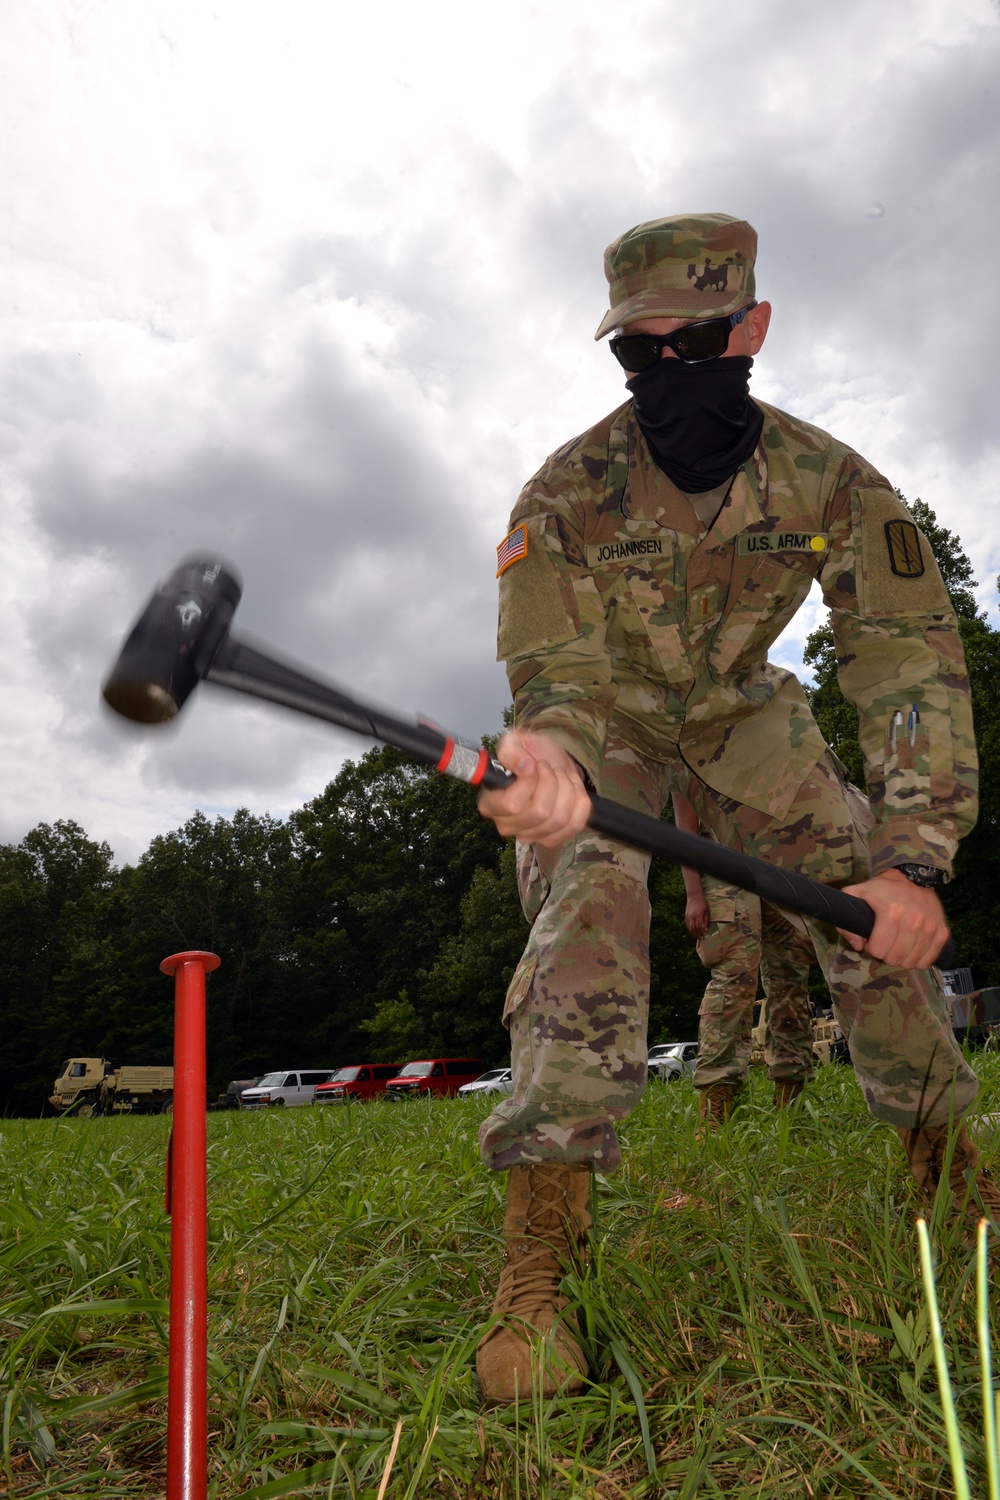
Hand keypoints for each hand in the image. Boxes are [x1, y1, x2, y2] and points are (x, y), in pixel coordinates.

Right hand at [477, 729, 591, 847]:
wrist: (550, 762)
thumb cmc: (529, 753)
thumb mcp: (515, 742)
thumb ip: (511, 751)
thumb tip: (523, 765)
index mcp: (490, 804)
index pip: (511, 804)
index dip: (529, 782)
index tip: (534, 764)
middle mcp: (506, 825)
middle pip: (539, 812)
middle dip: (552, 782)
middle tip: (549, 768)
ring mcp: (530, 835)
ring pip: (559, 819)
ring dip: (567, 790)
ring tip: (560, 776)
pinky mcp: (552, 839)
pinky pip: (574, 825)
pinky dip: (579, 804)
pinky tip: (572, 791)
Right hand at [685, 892, 709, 937]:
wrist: (694, 897)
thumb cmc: (702, 904)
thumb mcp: (707, 912)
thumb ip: (706, 921)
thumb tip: (706, 930)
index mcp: (698, 915)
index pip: (699, 927)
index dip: (701, 933)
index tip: (704, 936)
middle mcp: (692, 916)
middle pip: (693, 928)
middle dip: (696, 935)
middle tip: (700, 938)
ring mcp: (688, 916)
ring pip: (689, 927)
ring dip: (693, 933)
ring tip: (696, 936)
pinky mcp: (686, 916)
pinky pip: (687, 924)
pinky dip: (690, 929)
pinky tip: (693, 931)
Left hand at [839, 868, 949, 968]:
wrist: (914, 876)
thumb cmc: (883, 888)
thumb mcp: (857, 894)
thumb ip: (846, 920)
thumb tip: (858, 945)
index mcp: (891, 912)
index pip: (878, 950)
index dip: (872, 947)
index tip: (873, 938)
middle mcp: (913, 921)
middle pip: (894, 959)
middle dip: (886, 954)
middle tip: (886, 941)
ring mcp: (930, 927)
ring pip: (911, 962)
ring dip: (902, 957)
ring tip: (898, 943)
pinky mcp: (942, 932)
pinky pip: (927, 960)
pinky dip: (918, 959)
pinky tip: (912, 948)